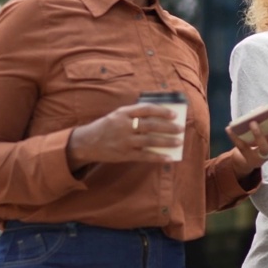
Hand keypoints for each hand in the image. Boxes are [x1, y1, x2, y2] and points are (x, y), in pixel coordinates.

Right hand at [66, 104, 182, 168]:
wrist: (86, 143)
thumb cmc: (106, 127)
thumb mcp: (117, 115)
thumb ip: (134, 115)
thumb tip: (159, 118)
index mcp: (123, 113)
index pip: (146, 109)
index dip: (162, 111)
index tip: (174, 114)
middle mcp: (124, 126)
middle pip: (150, 125)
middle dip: (168, 127)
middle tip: (181, 128)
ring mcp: (124, 141)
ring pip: (149, 140)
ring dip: (166, 141)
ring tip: (179, 142)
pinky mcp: (124, 154)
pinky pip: (144, 156)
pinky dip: (157, 157)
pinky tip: (168, 158)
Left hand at [226, 113, 267, 176]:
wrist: (249, 158)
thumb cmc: (262, 138)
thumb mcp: (267, 130)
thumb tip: (263, 109)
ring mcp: (263, 155)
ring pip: (264, 146)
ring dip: (259, 134)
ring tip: (252, 122)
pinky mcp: (249, 158)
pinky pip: (242, 147)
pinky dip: (235, 137)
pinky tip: (229, 128)